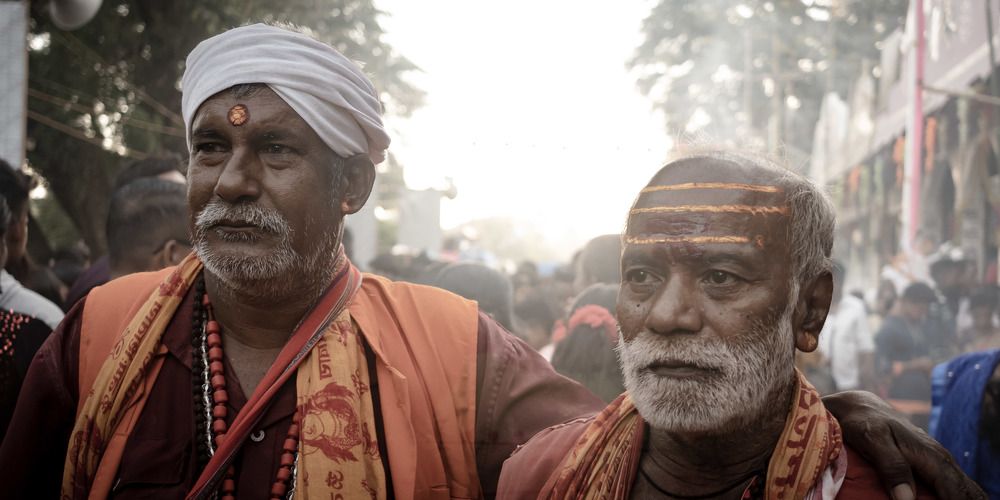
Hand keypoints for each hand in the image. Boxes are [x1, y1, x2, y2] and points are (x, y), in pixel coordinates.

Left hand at [823, 390, 985, 499]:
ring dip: (964, 497)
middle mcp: (940, 458)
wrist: (861, 407)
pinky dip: (955, 494)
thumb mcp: (873, 440)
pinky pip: (952, 483)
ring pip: (962, 485)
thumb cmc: (865, 423)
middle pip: (965, 489)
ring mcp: (937, 460)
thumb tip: (907, 499)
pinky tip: (951, 499)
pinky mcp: (931, 464)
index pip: (956, 489)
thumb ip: (892, 466)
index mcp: (930, 455)